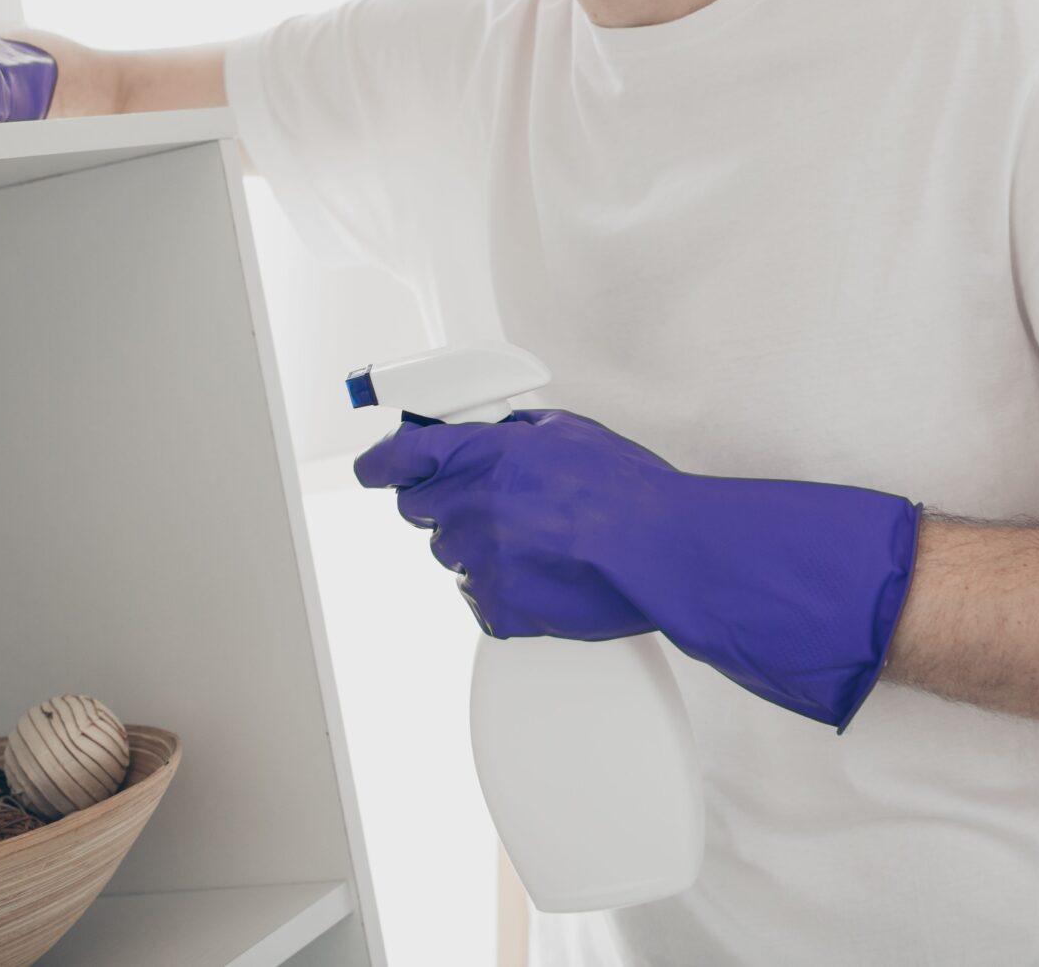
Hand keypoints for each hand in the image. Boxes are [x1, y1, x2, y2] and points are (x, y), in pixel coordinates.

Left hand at [354, 407, 921, 730]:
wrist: (665, 553)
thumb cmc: (630, 491)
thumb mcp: (568, 431)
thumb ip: (514, 430)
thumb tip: (489, 432)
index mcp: (486, 453)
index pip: (400, 456)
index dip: (380, 463)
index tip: (373, 468)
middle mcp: (473, 504)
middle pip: (418, 510)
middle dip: (442, 505)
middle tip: (486, 505)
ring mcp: (482, 560)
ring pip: (450, 556)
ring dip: (478, 548)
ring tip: (536, 544)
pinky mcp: (498, 608)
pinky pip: (480, 600)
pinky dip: (504, 593)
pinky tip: (544, 578)